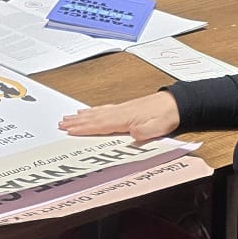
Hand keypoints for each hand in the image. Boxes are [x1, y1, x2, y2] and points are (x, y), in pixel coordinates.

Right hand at [59, 93, 179, 141]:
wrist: (176, 103)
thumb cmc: (167, 115)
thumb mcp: (158, 127)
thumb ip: (144, 132)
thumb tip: (132, 135)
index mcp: (125, 118)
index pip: (100, 125)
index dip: (83, 128)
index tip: (69, 130)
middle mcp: (120, 112)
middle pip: (93, 117)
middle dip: (76, 122)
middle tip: (61, 124)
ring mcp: (122, 109)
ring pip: (96, 112)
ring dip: (82, 116)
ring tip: (69, 118)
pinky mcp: (125, 108)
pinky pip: (104, 109)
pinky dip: (93, 110)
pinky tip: (89, 111)